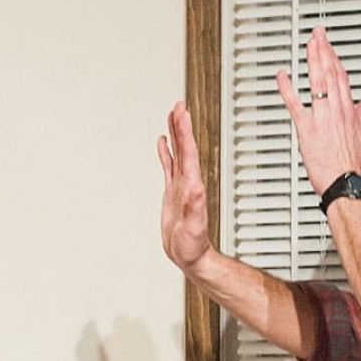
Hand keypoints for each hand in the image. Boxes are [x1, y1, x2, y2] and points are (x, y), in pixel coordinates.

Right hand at [158, 101, 216, 273]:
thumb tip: (197, 186)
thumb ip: (196, 206)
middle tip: (178, 105)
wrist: (190, 256)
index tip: (182, 112)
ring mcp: (180, 186)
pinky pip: (168, 166)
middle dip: (181, 125)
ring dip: (175, 134)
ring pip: (176, 153)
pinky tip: (163, 143)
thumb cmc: (193, 245)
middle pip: (184, 146)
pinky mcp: (172, 193)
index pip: (188, 152)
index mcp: (192, 185)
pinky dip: (166, 152)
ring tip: (172, 116)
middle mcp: (187, 182)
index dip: (185, 131)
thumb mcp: (195, 226)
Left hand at [276, 27, 360, 194]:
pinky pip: (295, 104)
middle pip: (330, 73)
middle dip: (324, 50)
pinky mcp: (306, 129)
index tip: (330, 49)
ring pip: (317, 81)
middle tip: (318, 35)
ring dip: (312, 59)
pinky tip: (281, 76)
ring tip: (308, 43)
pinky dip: (287, 88)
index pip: (343, 79)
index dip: (336, 60)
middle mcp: (335, 111)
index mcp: (349, 113)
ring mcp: (320, 118)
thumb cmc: (353, 169)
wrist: (345, 185)